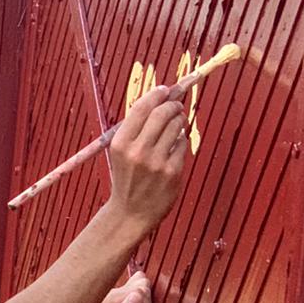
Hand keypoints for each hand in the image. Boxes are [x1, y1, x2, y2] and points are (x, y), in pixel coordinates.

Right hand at [107, 86, 188, 236]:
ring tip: (177, 123)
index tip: (165, 90)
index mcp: (120, 143)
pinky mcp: (172, 172)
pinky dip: (181, 141)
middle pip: (162, 113)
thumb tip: (160, 99)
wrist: (130, 212)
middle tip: (177, 106)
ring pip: (176, 126)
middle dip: (173, 105)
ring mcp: (156, 162)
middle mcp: (137, 151)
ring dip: (180, 120)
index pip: (142, 107)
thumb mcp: (121, 152)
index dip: (156, 94)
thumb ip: (136, 128)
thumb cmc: (128, 177)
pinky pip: (183, 144)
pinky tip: (174, 147)